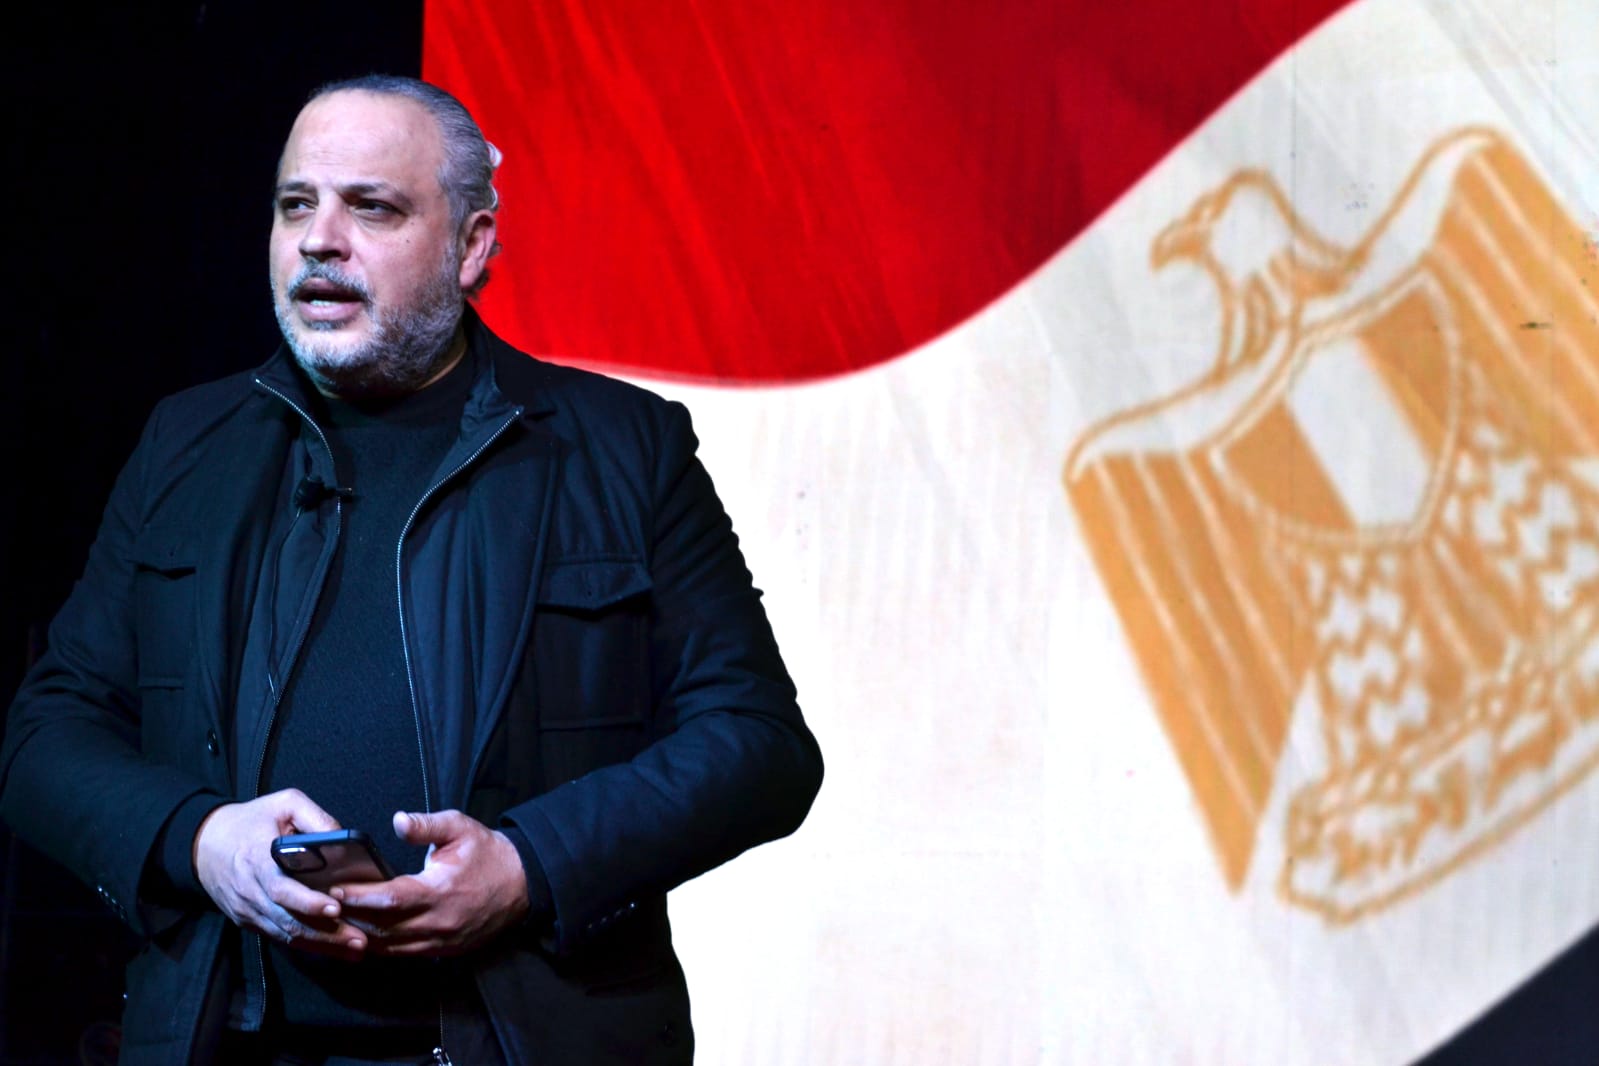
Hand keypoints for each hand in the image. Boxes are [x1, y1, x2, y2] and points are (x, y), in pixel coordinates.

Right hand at [193, 789, 366, 958]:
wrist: (204, 842)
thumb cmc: (251, 820)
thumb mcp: (284, 803)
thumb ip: (315, 818)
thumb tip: (345, 839)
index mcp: (257, 861)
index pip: (282, 889)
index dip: (309, 902)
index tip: (337, 908)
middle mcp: (251, 891)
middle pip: (289, 920)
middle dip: (326, 933)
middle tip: (360, 940)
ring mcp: (248, 910)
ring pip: (286, 934)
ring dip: (321, 944)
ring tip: (355, 949)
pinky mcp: (248, 920)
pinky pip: (278, 936)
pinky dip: (306, 944)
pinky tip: (332, 947)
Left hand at [334, 809, 529, 956]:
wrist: (521, 883)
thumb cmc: (487, 853)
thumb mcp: (460, 827)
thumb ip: (427, 825)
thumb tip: (397, 821)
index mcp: (440, 890)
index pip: (391, 898)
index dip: (360, 896)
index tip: (335, 890)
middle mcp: (438, 921)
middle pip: (384, 927)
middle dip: (352, 918)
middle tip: (325, 908)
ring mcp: (441, 941)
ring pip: (391, 946)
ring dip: (364, 936)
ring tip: (338, 923)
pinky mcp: (444, 950)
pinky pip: (405, 953)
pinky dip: (383, 946)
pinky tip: (366, 934)